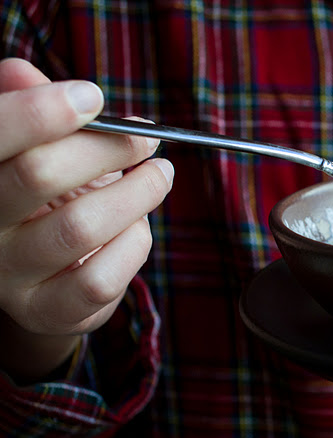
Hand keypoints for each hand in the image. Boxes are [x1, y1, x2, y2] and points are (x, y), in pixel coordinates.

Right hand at [0, 58, 172, 381]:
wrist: (44, 273)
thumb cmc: (43, 195)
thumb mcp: (31, 147)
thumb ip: (26, 107)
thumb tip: (20, 72)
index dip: (42, 111)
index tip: (92, 96)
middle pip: (38, 173)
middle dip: (106, 147)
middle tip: (146, 137)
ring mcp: (8, 276)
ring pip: (79, 226)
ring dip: (136, 193)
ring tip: (159, 174)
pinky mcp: (45, 311)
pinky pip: (100, 279)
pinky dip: (134, 245)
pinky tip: (140, 226)